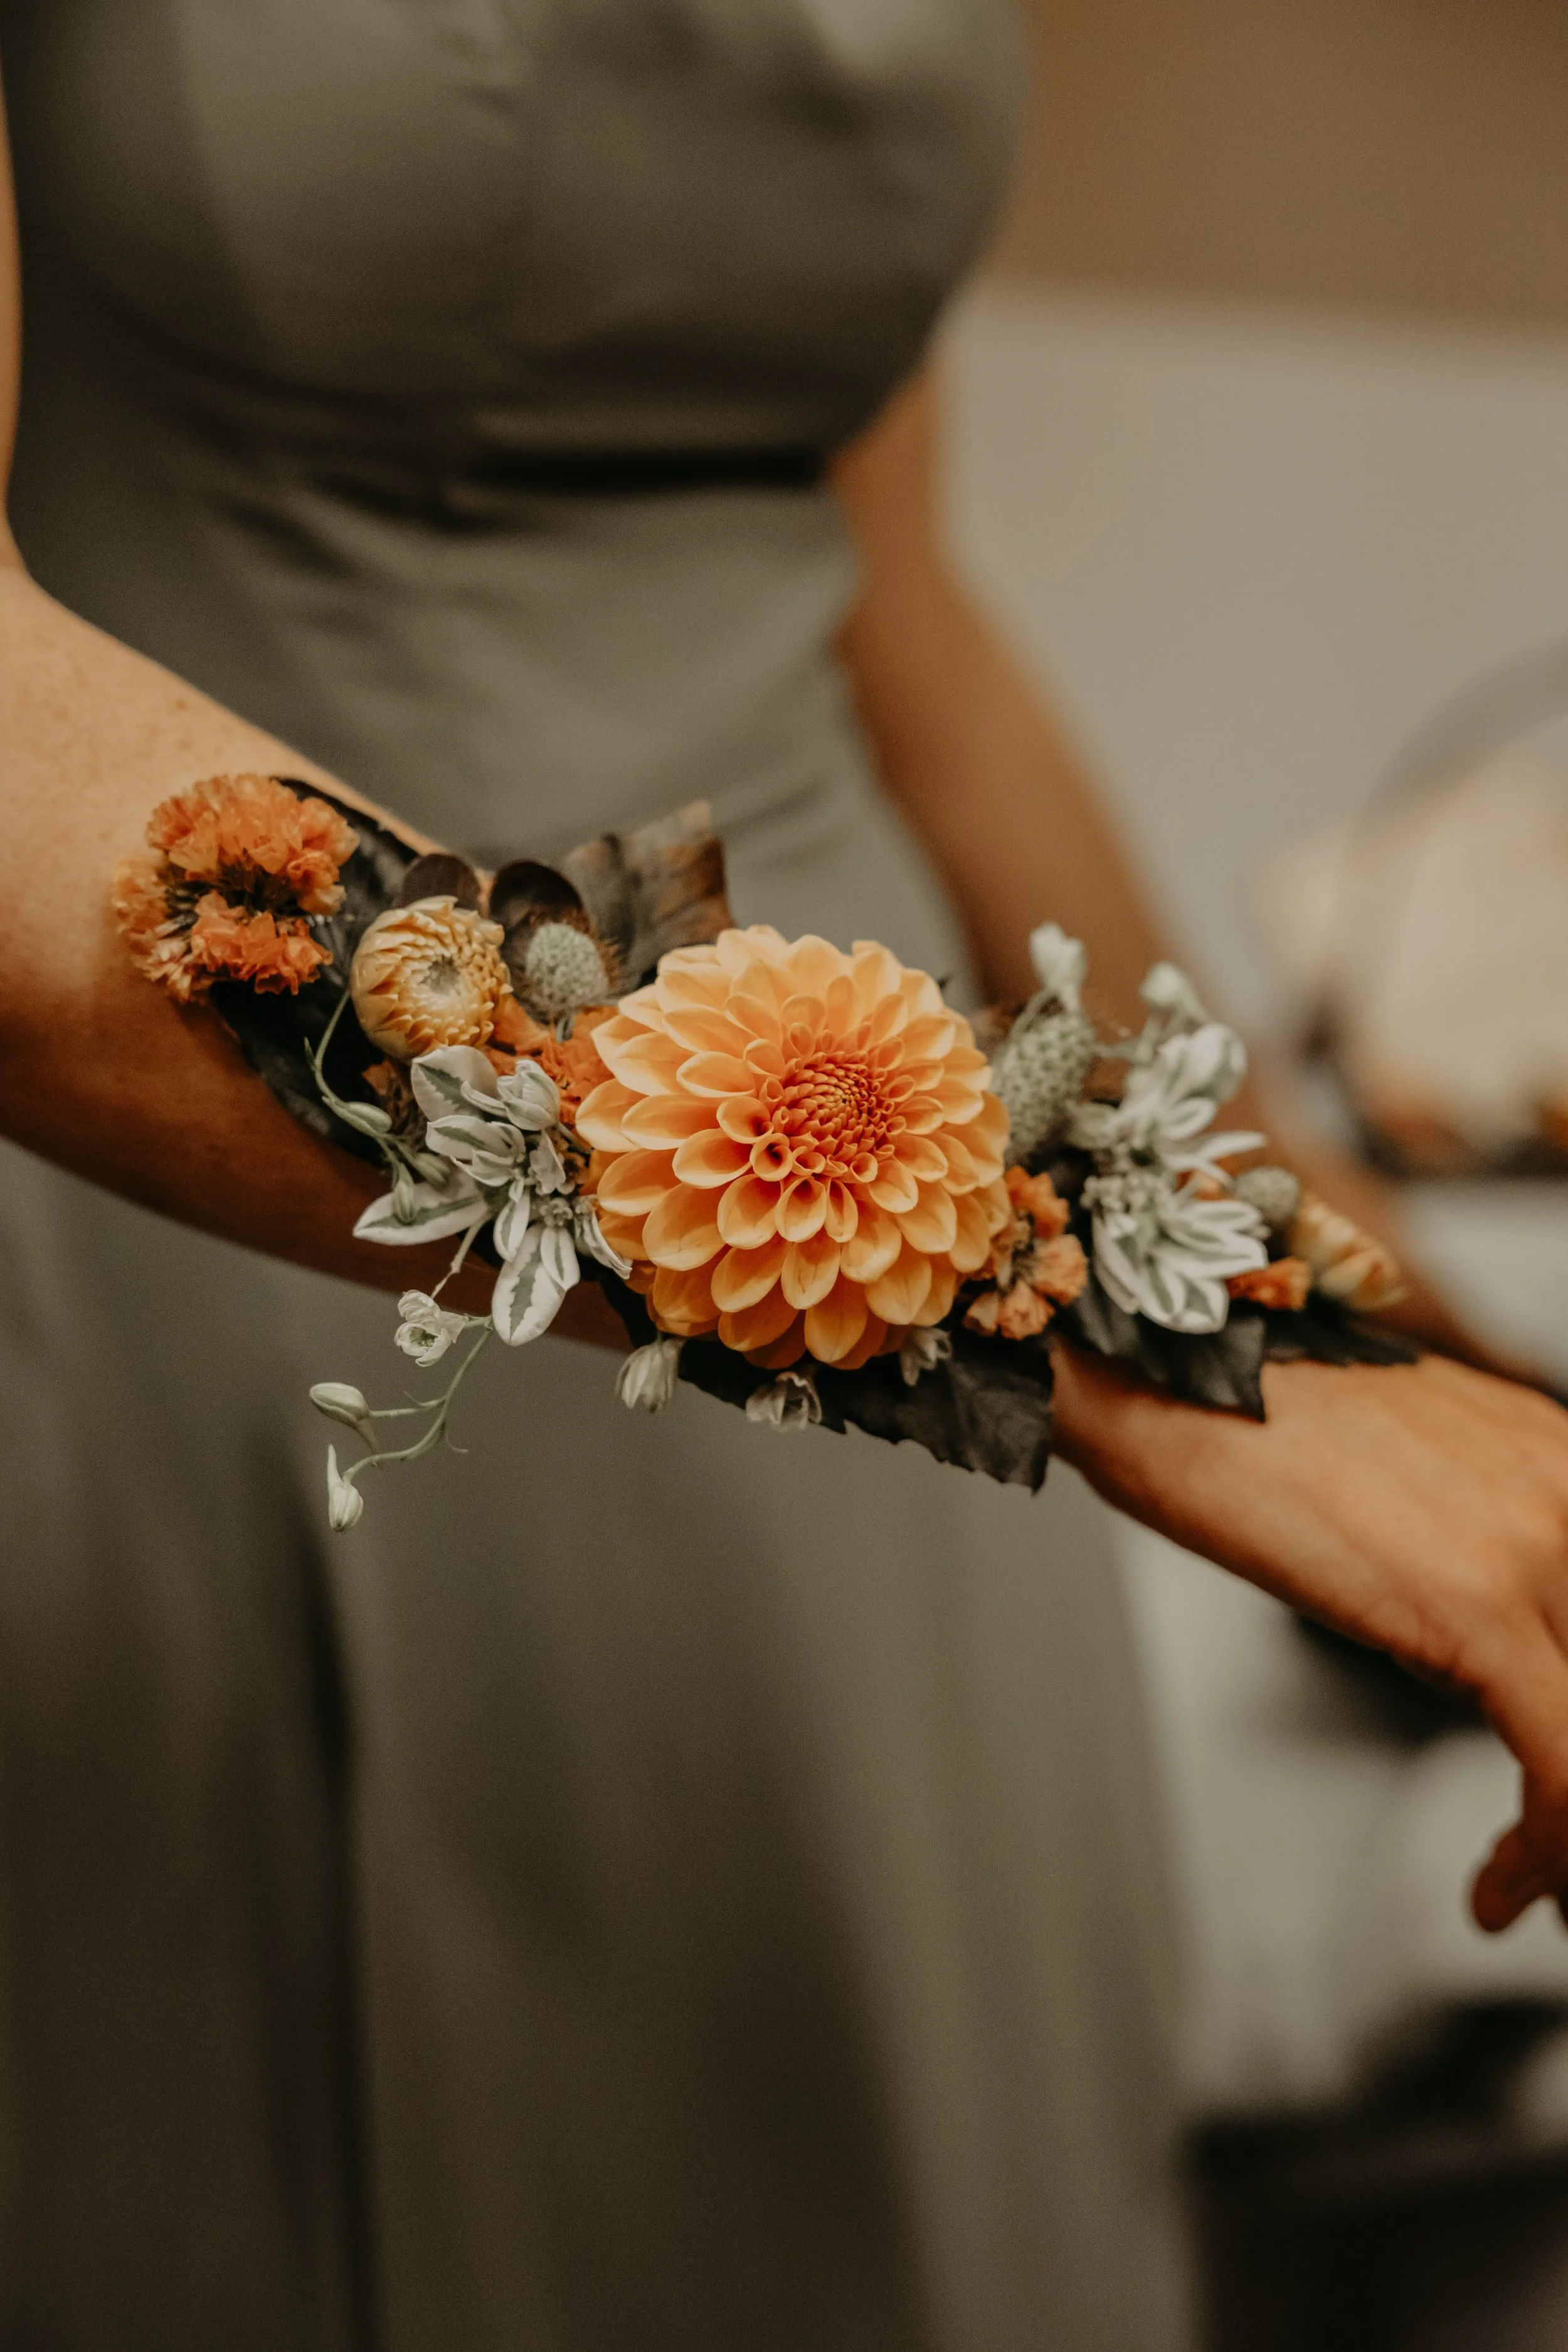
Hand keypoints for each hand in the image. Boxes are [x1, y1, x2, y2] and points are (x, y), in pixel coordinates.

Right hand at [1050, 1343, 1567, 1931]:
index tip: (1555, 1797)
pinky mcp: (1483, 1600)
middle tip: (1544, 1864)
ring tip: (1527, 1891)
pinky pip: (1567, 1763)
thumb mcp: (1399, 1480)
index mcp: (1560, 1463)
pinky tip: (1497, 1893)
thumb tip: (1491, 1662)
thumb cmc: (1242, 1417)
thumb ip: (1471, 1552)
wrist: (1155, 1362)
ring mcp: (1540, 1539)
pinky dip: (1549, 1852)